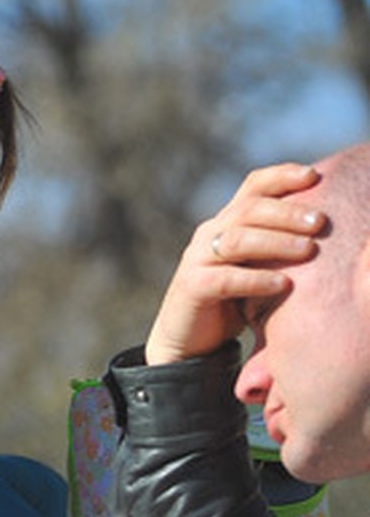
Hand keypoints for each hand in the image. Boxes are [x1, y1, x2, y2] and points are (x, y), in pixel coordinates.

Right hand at [145, 163, 325, 364]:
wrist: (188, 339)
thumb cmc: (233, 301)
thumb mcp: (256, 265)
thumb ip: (277, 245)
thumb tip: (328, 228)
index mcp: (227, 222)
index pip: (253, 187)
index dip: (281, 176)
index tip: (314, 176)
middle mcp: (210, 234)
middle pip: (249, 209)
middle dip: (287, 213)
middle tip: (320, 222)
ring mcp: (197, 259)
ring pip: (238, 240)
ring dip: (276, 243)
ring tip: (308, 250)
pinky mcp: (192, 287)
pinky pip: (225, 279)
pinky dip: (256, 280)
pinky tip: (283, 284)